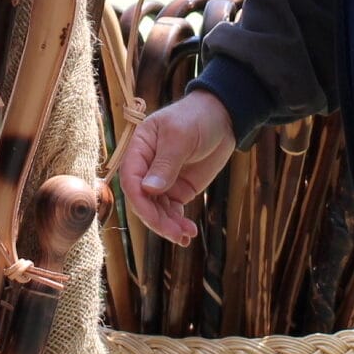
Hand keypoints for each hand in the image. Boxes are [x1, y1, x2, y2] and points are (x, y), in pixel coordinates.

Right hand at [120, 92, 237, 244]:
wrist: (222, 118)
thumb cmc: (196, 117)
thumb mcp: (181, 137)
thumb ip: (165, 164)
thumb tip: (149, 190)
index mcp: (138, 149)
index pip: (130, 180)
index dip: (140, 201)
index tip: (155, 217)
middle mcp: (145, 168)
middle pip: (142, 201)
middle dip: (157, 220)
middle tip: (176, 234)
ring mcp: (161, 181)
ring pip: (156, 210)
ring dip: (169, 226)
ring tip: (186, 236)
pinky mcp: (177, 190)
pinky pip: (172, 211)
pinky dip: (178, 224)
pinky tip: (189, 233)